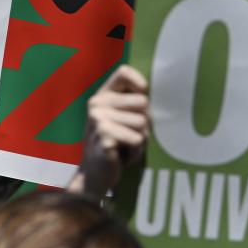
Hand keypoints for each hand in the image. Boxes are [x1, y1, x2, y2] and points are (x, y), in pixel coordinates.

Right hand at [69, 65, 149, 198]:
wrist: (94, 175)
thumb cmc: (114, 145)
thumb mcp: (119, 119)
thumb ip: (131, 104)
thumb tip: (152, 93)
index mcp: (101, 96)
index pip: (124, 72)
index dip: (139, 83)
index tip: (143, 96)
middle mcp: (96, 104)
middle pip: (142, 102)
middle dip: (144, 122)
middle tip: (129, 134)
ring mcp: (98, 119)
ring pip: (142, 123)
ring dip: (141, 139)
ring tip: (125, 146)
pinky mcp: (105, 136)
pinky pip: (138, 139)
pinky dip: (136, 151)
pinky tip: (123, 156)